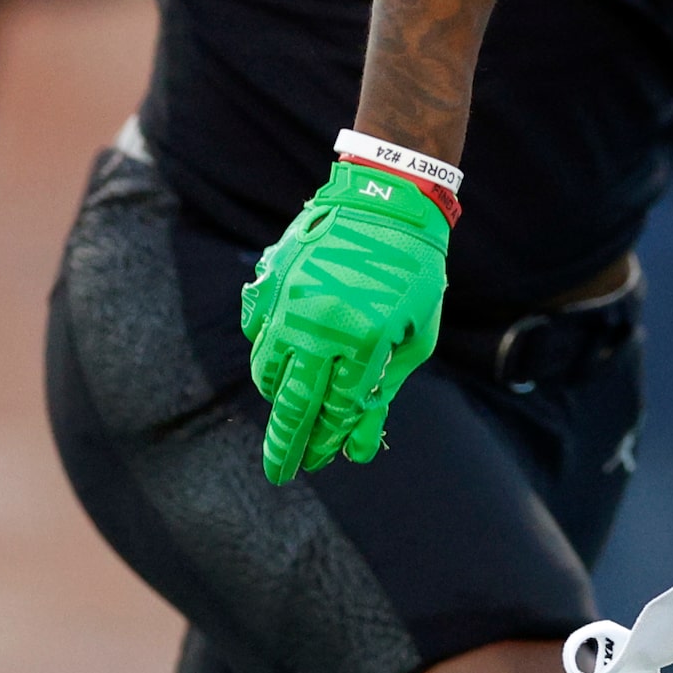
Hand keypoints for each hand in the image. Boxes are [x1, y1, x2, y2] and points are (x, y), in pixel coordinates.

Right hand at [240, 162, 449, 483]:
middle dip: (286, 445)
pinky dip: (265, 355)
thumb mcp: (415, 332)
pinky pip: (257, 335)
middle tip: (279, 473)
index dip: (328, 441)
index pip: (339, 410)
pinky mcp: (272, 283)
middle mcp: (323, 327)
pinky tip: (279, 365)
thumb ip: (386, 388)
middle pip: (296, 404)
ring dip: (277, 399)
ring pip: (270, 372)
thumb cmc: (412, 270)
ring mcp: (291, 304)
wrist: (386, 199)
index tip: (320, 461)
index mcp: (367, 341)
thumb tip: (358, 446)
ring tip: (287, 416)